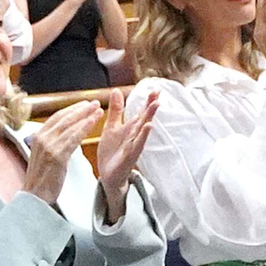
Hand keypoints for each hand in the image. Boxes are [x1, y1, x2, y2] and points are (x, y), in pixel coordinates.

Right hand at [23, 99, 99, 205]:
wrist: (34, 196)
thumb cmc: (42, 179)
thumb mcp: (44, 155)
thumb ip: (53, 143)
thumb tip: (66, 135)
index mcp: (37, 136)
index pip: (56, 117)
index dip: (71, 109)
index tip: (84, 104)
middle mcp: (41, 138)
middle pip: (64, 118)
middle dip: (80, 109)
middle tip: (94, 103)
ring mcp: (48, 146)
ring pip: (70, 125)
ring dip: (85, 115)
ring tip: (98, 109)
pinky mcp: (56, 155)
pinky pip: (73, 138)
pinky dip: (84, 128)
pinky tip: (93, 122)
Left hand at [94, 90, 158, 220]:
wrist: (107, 175)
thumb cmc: (111, 151)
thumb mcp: (111, 127)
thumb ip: (116, 110)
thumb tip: (116, 90)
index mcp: (130, 129)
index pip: (141, 113)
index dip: (148, 102)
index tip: (156, 90)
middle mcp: (134, 137)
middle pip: (144, 121)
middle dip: (150, 109)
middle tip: (158, 97)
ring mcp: (133, 148)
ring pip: (141, 133)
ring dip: (148, 120)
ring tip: (154, 108)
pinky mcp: (128, 158)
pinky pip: (135, 147)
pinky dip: (141, 138)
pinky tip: (146, 129)